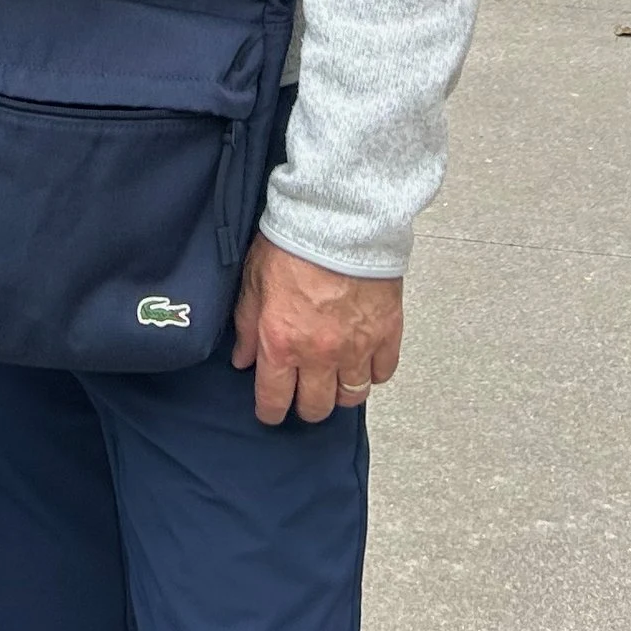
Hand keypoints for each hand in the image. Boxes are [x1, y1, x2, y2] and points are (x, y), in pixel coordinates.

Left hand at [231, 236, 403, 427]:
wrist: (340, 218)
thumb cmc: (292, 243)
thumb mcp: (253, 281)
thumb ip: (247, 326)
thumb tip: (243, 360)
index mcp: (282, 344)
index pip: (274, 400)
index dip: (270, 412)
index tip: (270, 411)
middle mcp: (319, 355)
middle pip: (316, 408)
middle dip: (306, 406)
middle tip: (303, 394)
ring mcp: (357, 348)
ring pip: (351, 396)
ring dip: (340, 393)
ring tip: (334, 379)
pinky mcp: (387, 334)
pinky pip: (383, 373)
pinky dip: (373, 372)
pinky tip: (364, 360)